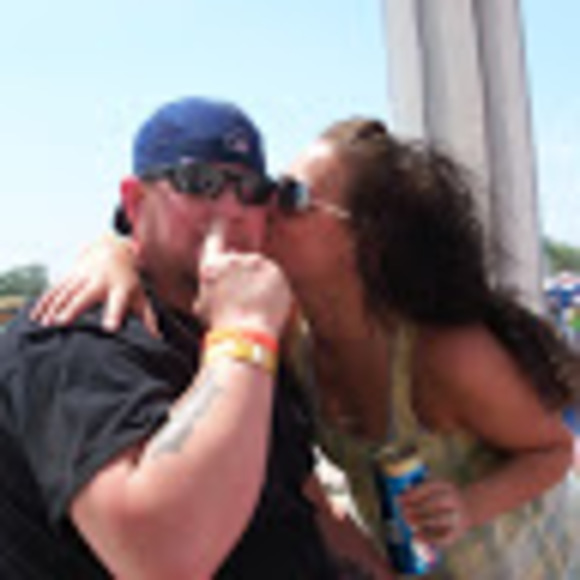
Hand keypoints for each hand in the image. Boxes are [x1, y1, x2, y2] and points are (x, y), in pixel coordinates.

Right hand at [31, 234, 158, 335]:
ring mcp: (83, 277)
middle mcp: (100, 281)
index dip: (114, 315)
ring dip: (54, 307)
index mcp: (120, 289)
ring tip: (45, 324)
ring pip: (66, 292)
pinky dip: (44, 301)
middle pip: (85, 296)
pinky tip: (35, 315)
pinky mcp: (70, 275)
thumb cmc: (129, 280)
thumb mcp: (141, 296)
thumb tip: (157, 338)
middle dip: (73, 308)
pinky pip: (55, 289)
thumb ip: (147, 317)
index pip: (118, 303)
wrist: (113, 249)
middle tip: (61, 323)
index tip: (110, 329)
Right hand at [195, 221, 291, 334]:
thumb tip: (211, 292)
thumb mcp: (204, 307)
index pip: (215, 239)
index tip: (221, 221)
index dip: (218, 229)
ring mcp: (259, 264)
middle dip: (244, 273)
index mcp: (214, 266)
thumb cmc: (222, 325)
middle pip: (242, 259)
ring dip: (260, 283)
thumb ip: (209, 290)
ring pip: (260, 270)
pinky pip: (276, 280)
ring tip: (256, 306)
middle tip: (243, 296)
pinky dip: (275, 290)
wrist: (246, 334)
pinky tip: (268, 306)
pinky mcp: (277, 273)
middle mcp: (236, 259)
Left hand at [399, 479, 469, 547]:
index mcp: (446, 486)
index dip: (413, 494)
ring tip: (407, 521)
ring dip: (421, 521)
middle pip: (434, 503)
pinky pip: (444, 538)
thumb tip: (402, 493)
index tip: (399, 498)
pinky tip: (416, 537)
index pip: (428, 488)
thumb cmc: (444, 495)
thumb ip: (420, 488)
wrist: (470, 507)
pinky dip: (429, 539)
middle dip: (416, 507)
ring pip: (439, 520)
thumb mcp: (435, 486)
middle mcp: (454, 501)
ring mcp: (457, 517)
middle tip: (402, 511)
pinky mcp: (458, 532)